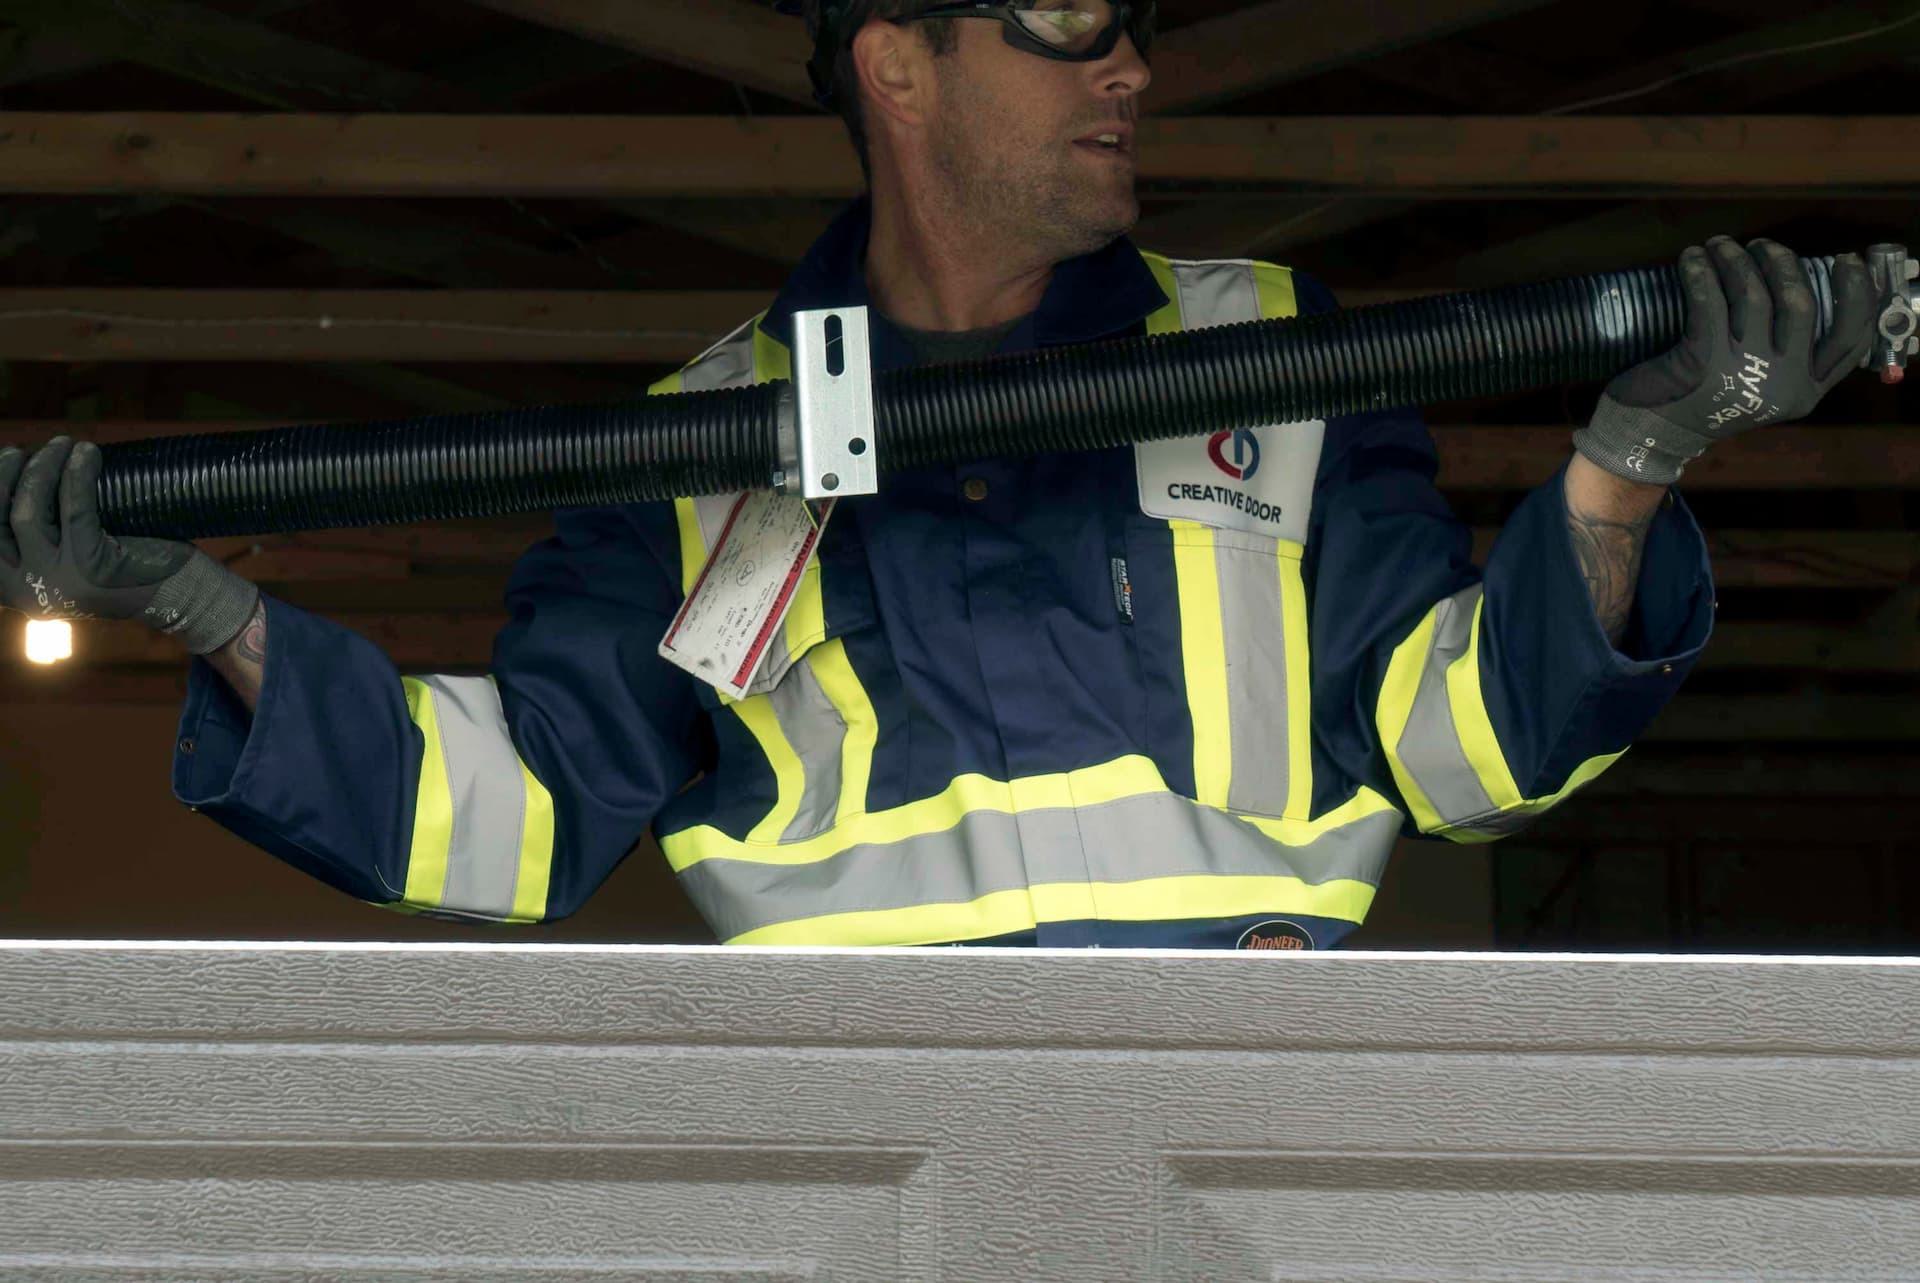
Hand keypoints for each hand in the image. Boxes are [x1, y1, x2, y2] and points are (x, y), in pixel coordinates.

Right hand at [0, 436, 258, 652]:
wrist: (178, 594)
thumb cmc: (123, 566)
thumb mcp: (65, 558)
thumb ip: (38, 537)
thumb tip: (18, 476)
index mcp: (10, 588)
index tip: (5, 459)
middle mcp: (26, 591)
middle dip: (6, 474)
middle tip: (28, 449)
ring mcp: (59, 581)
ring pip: (28, 511)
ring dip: (42, 468)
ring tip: (63, 444)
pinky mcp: (94, 567)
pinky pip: (74, 510)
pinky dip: (76, 475)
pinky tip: (84, 453)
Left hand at [1573, 236, 1877, 485]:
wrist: (1655, 435)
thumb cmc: (1709, 402)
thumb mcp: (1764, 388)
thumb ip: (1791, 354)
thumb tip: (1799, 285)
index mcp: (1807, 391)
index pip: (1850, 340)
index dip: (1857, 295)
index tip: (1847, 260)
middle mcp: (1783, 384)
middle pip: (1800, 305)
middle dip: (1782, 264)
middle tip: (1762, 245)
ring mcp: (1744, 373)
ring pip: (1754, 297)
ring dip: (1736, 261)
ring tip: (1720, 245)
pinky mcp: (1702, 361)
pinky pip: (1708, 302)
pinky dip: (1701, 273)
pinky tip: (1692, 258)